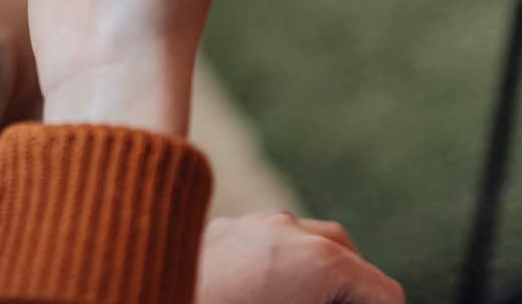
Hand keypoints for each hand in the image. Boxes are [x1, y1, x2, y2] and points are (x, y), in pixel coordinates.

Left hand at [197, 213, 404, 303]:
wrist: (137, 296)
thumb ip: (330, 301)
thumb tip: (336, 296)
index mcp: (319, 260)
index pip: (385, 293)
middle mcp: (289, 230)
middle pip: (349, 259)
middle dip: (351, 294)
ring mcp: (252, 224)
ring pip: (306, 244)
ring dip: (316, 277)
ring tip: (305, 299)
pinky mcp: (221, 230)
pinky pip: (266, 242)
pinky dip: (278, 267)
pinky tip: (262, 294)